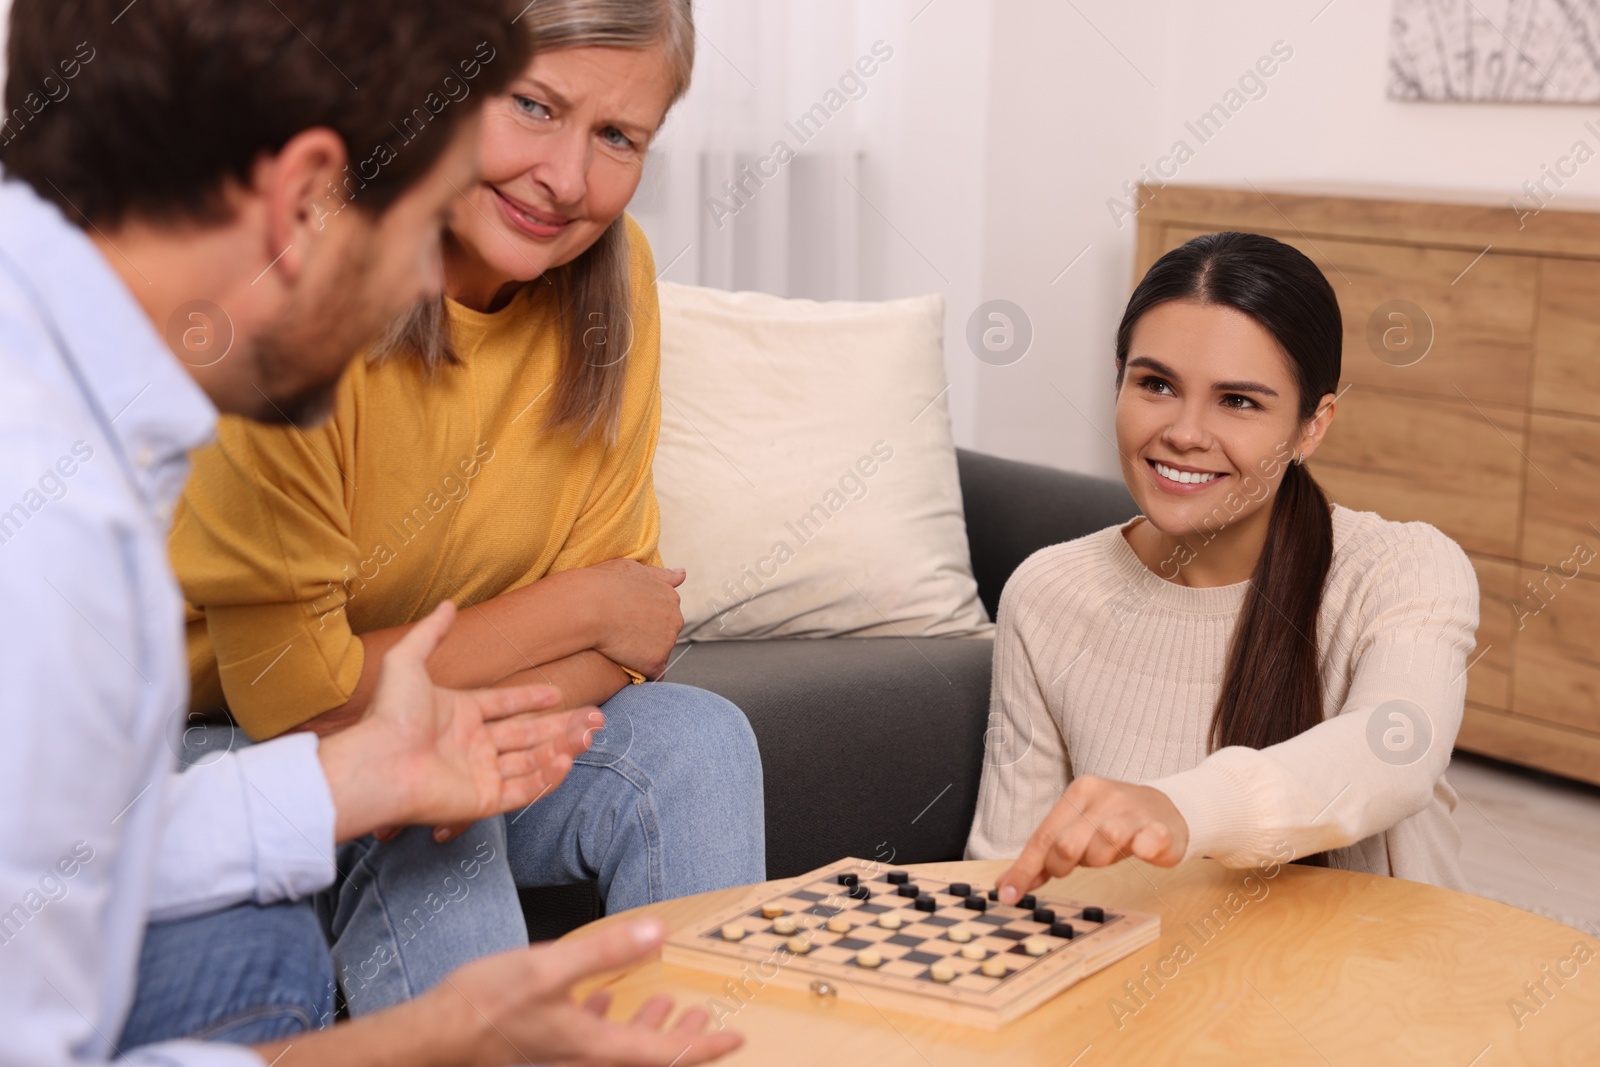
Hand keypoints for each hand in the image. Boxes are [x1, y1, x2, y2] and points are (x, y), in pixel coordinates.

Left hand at [320, 601, 601, 841]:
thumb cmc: (390, 716)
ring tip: (590, 732)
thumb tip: (448, 604)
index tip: (558, 692)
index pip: (504, 706)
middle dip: (563, 725)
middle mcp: (472, 746)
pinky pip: (523, 789)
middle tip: (596, 717)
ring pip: (532, 760)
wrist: (379, 764)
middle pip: (528, 734)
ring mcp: (479, 775)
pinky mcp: (483, 801)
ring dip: (562, 747)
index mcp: (459, 716)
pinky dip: (547, 777)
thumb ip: (431, 633)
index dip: (531, 698)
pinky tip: (566, 759)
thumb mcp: (408, 662)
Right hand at [433, 917, 743, 1066]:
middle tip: (703, 1018)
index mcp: (595, 1049)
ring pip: (618, 1049)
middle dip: (679, 1037)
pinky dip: (606, 1022)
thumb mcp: (550, 967)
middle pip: (647, 1057)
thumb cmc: (483, 1008)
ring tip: (664, 1004)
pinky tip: (600, 998)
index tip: (735, 1037)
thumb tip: (656, 934)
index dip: (704, 1047)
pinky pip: (589, 1042)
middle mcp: (584, 1060)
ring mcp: (563, 1057)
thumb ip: (605, 950)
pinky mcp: (543, 1048)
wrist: (433, 1037)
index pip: (665, 1055)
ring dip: (644, 1027)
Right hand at [581, 560, 684, 678]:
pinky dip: (642, 672)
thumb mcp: (633, 569)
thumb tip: (682, 574)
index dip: (645, 619)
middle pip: (666, 634)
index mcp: (670, 596)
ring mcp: (667, 641)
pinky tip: (627, 669)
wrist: (587, 606)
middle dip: (649, 637)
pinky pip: (654, 673)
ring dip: (645, 654)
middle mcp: (675, 618)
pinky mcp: (655, 661)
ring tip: (620, 650)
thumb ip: (660, 575)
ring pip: (660, 653)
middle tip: (622, 636)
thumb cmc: (603, 584)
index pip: (665, 614)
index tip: (628, 621)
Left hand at [997, 776, 1188, 903]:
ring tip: (1109, 854)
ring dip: (1100, 861)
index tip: (1008, 895)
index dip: (1025, 869)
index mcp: (1078, 794)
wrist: (1164, 808)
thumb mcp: (1075, 831)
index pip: (1044, 836)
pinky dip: (1144, 848)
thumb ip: (1044, 856)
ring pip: (1102, 846)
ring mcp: (1134, 810)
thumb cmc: (1112, 823)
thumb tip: (1006, 886)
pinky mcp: (1160, 827)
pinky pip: (1149, 841)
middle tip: (1080, 864)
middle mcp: (1104, 796)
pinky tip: (1144, 850)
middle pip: (1067, 845)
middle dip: (1065, 866)